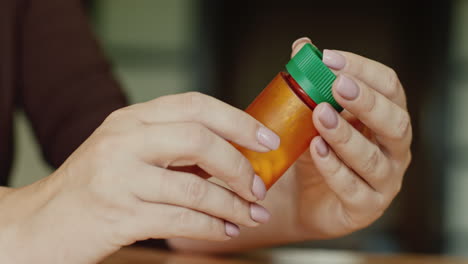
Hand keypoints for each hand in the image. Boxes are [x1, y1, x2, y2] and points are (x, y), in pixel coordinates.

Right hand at [0, 92, 276, 262]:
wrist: (40, 223)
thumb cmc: (93, 187)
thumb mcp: (128, 151)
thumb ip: (172, 146)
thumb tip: (233, 153)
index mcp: (131, 118)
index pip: (195, 105)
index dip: (238, 120)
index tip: (267, 139)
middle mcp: (124, 140)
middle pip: (199, 139)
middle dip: (239, 164)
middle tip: (259, 186)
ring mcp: (119, 176)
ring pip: (195, 188)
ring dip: (232, 205)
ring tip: (251, 215)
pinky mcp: (119, 214)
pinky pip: (181, 220)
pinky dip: (212, 227)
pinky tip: (226, 231)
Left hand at [291, 38, 411, 237]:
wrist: (302, 198)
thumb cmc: (316, 151)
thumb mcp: (311, 115)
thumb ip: (310, 83)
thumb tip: (301, 47)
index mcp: (387, 118)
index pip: (389, 87)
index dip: (363, 69)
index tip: (328, 59)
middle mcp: (393, 149)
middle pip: (394, 122)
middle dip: (367, 101)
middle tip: (337, 85)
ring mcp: (384, 180)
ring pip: (373, 158)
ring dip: (345, 135)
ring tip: (320, 116)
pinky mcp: (366, 207)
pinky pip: (353, 188)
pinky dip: (333, 168)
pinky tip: (315, 150)